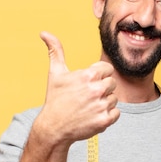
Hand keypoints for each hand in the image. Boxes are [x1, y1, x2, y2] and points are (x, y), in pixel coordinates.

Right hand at [33, 32, 119, 146]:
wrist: (53, 128)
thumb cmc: (55, 99)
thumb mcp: (55, 74)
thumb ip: (55, 51)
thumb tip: (44, 33)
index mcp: (88, 75)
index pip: (108, 69)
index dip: (98, 76)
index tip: (87, 83)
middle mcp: (96, 90)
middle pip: (112, 84)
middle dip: (102, 89)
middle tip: (86, 97)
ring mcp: (101, 106)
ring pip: (114, 99)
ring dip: (104, 103)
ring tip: (88, 107)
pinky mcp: (104, 120)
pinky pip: (116, 113)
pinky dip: (107, 116)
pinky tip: (93, 115)